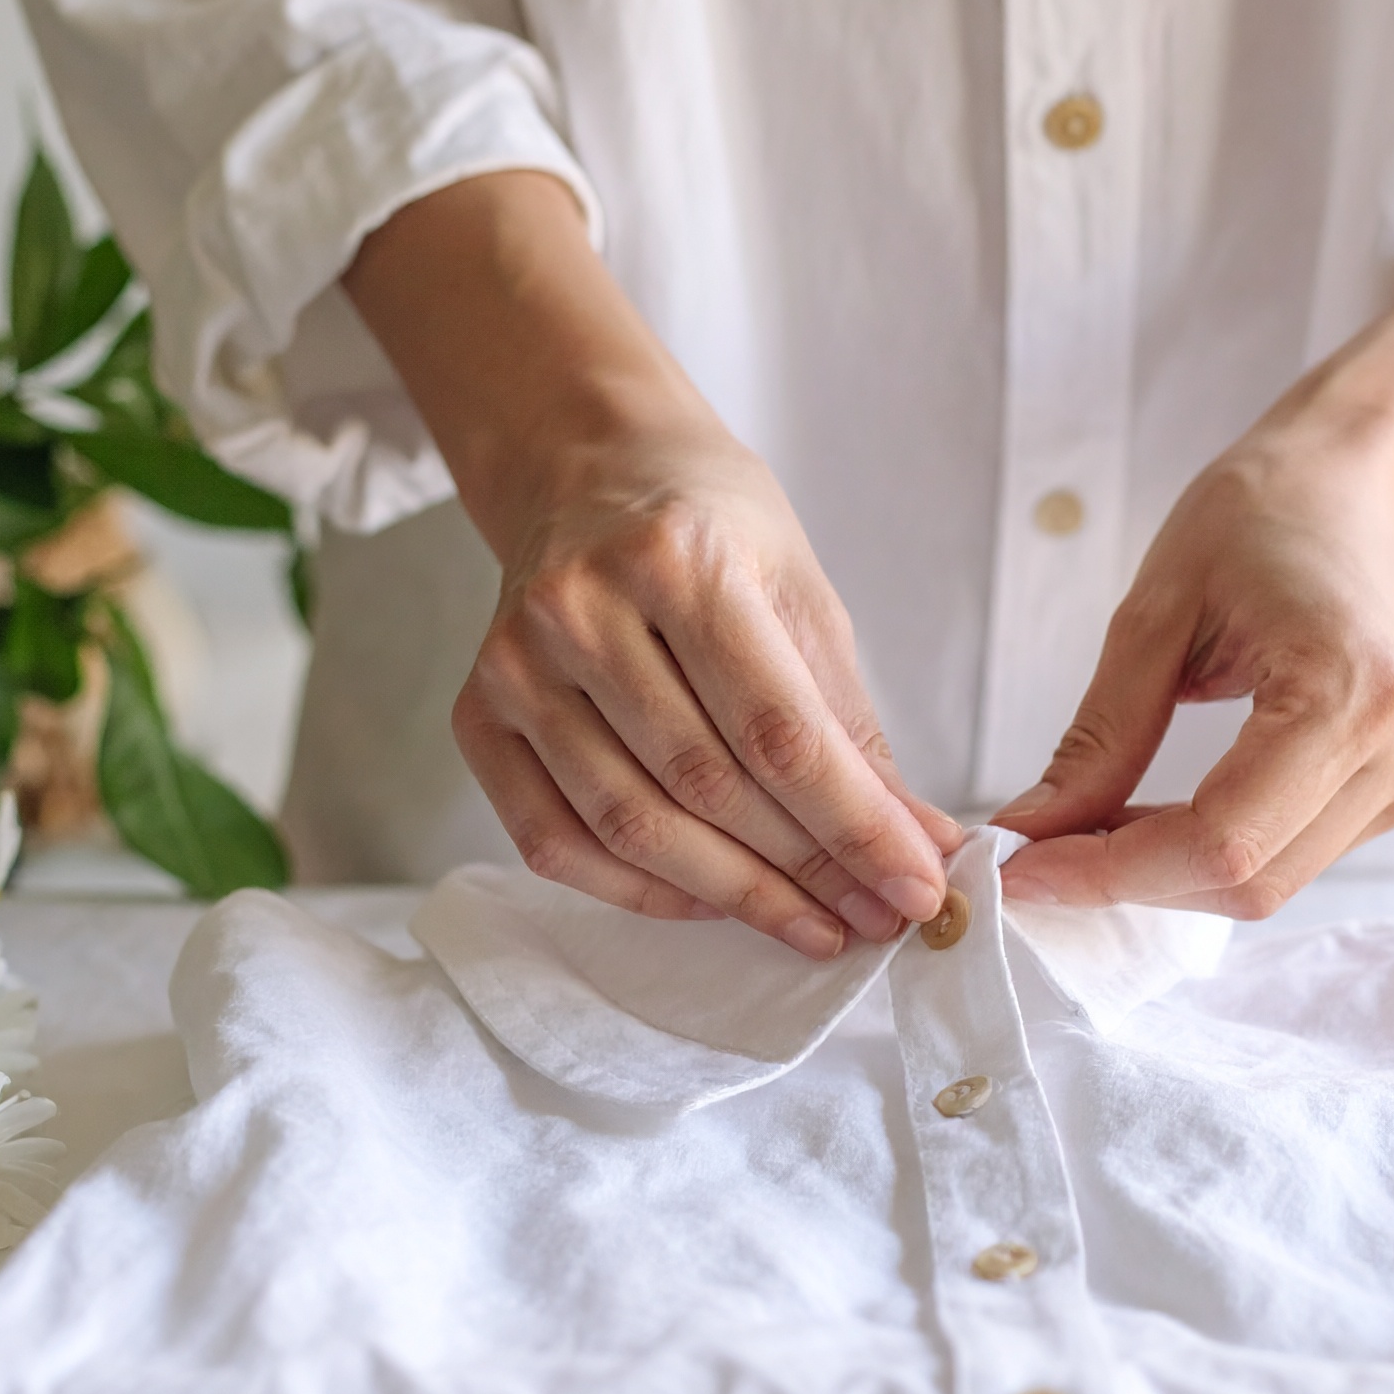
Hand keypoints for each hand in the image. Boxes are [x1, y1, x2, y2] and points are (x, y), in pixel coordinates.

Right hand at [344, 172, 959, 958]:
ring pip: (631, 827)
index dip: (854, 829)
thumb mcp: (802, 595)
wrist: (584, 469)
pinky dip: (640, 892)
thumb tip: (913, 844)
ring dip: (734, 897)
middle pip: (707, 788)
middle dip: (806, 872)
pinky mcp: (478, 713)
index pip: (779, 733)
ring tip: (812, 925)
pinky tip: (709, 904)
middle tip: (874, 920)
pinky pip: (554, 841)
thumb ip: (851, 726)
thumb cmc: (709, 529)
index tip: (915, 889)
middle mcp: (582, 608)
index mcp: (681, 560)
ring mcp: (516, 664)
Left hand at [996, 213, 1393, 914]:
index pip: (1220, 839)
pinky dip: (1206, 857)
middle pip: (1245, 880)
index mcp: (1348, 693)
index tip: (1020, 870)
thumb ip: (1100, 737)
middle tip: (1039, 850)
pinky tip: (1155, 817)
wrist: (1359, 488)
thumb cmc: (1264, 518)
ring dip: (1164, 875)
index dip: (1110, 871)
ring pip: (1265, 886)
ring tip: (1092, 826)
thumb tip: (1031, 831)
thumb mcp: (1156, 611)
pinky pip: (1289, 860)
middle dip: (1129, 880)